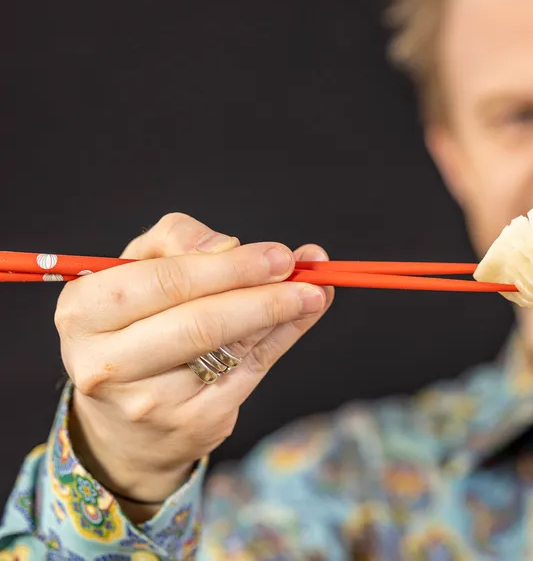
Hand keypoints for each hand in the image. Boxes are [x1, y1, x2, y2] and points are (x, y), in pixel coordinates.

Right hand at [56, 212, 332, 515]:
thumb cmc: (136, 323)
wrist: (125, 421)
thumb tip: (232, 245)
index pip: (162, 282)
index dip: (227, 266)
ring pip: (229, 348)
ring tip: (313, 291)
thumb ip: (180, 242)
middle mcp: (107, 363)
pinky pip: (250, 372)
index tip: (276, 254)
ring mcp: (149, 402)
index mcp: (84, 311)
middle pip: (198, 322)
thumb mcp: (139, 270)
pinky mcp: (191, 424)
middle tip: (299, 270)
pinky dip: (283, 338)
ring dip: (279, 315)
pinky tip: (302, 315)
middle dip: (259, 293)